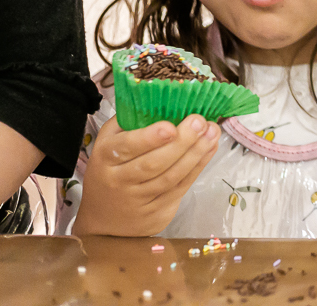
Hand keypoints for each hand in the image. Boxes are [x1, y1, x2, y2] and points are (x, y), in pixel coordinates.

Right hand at [72, 115, 220, 235]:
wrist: (104, 221)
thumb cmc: (110, 170)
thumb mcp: (109, 143)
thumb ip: (130, 122)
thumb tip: (160, 95)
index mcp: (105, 158)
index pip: (126, 148)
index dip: (149, 138)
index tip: (170, 127)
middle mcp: (120, 180)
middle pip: (153, 163)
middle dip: (181, 142)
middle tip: (200, 121)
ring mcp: (140, 198)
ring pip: (171, 176)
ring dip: (196, 153)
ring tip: (211, 132)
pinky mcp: (158, 210)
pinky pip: (181, 186)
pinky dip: (198, 166)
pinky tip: (210, 148)